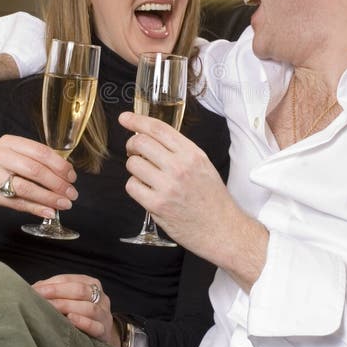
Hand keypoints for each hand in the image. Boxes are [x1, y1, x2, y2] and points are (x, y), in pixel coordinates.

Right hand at [0, 134, 77, 222]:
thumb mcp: (10, 155)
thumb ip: (33, 159)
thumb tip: (65, 173)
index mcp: (9, 142)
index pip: (40, 151)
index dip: (60, 165)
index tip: (72, 176)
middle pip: (35, 170)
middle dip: (58, 183)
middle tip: (72, 193)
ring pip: (27, 188)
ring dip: (50, 197)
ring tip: (65, 203)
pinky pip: (17, 203)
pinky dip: (36, 208)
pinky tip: (49, 211)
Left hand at [33, 275, 119, 346]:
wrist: (98, 336)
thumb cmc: (78, 314)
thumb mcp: (69, 299)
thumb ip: (53, 292)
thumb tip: (32, 289)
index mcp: (91, 284)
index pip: (70, 280)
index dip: (51, 284)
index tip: (34, 290)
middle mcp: (101, 297)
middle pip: (80, 291)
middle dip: (57, 293)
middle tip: (39, 298)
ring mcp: (104, 315)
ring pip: (88, 308)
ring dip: (67, 307)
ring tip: (51, 309)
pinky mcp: (104, 332)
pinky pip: (96, 327)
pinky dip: (84, 322)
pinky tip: (71, 320)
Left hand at [119, 111, 267, 289]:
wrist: (221, 228)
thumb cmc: (212, 199)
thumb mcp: (203, 165)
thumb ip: (180, 150)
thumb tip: (151, 138)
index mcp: (192, 153)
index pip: (158, 129)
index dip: (137, 120)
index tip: (125, 118)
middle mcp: (179, 167)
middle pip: (140, 143)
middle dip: (132, 145)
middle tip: (134, 152)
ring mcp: (167, 186)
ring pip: (133, 164)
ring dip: (134, 169)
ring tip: (146, 176)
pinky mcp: (157, 205)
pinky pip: (132, 186)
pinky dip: (135, 187)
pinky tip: (147, 191)